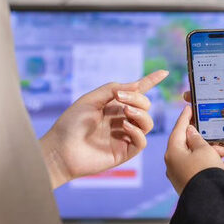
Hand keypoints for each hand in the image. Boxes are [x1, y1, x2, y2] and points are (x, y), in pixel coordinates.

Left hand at [40, 70, 168, 188]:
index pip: (137, 92)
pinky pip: (141, 141)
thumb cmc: (71, 124)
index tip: (164, 72)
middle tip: (121, 98)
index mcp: (114, 105)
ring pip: (147, 123)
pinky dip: (137, 131)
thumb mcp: (90, 99)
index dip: (151, 81)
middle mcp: (122, 119)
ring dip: (140, 113)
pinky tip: (124, 127)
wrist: (60, 150)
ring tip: (125, 112)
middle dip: (138, 98)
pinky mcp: (124, 152)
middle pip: (145, 105)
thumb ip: (112, 89)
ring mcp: (124, 136)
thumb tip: (136, 85)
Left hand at [164, 105, 223, 194]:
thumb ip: (196, 138)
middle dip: (194, 134)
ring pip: (192, 157)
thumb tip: (190, 131)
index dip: (184, 117)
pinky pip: (198, 169)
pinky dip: (208, 164)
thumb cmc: (205, 171)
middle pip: (183, 143)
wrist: (208, 201)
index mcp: (173, 152)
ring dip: (203, 150)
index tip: (188, 107)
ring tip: (215, 144)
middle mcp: (172, 164)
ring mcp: (179, 175)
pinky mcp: (188, 184)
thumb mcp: (203, 149)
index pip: (178, 129)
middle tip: (201, 123)